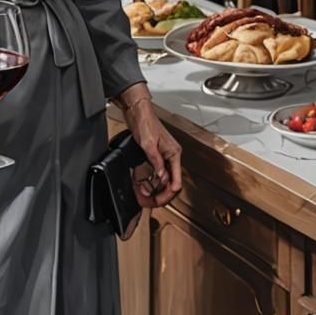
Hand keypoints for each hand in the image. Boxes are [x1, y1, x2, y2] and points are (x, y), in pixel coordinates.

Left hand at [119, 86, 181, 207]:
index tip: (159, 200)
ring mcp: (165, 156)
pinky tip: (145, 186)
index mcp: (174, 153)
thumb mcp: (149, 144)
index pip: (177, 179)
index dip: (168, 193)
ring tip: (146, 197)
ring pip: (165, 179)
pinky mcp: (157, 155)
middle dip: (162, 194)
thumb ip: (156, 161)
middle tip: (152, 202)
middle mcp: (172, 156)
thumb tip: (162, 177)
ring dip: (157, 189)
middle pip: (171, 181)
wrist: (138, 112)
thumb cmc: (145, 123)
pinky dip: (153, 181)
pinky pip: (158, 172)